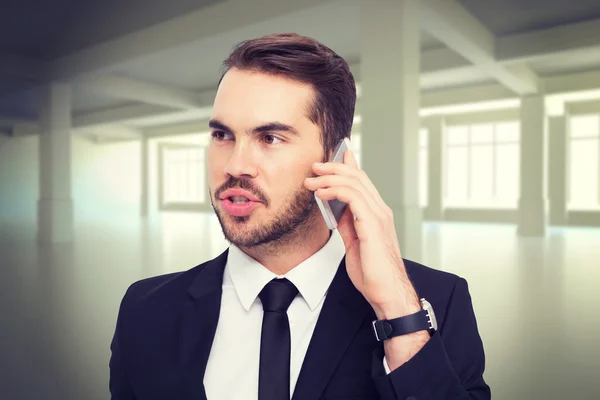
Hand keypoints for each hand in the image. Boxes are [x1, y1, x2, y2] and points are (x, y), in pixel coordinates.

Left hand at [304, 148, 420, 318]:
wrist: (387, 292)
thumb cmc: (373, 273)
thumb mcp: (355, 243)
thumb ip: (347, 224)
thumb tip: (335, 208)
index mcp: (378, 214)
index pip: (363, 182)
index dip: (347, 167)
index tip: (331, 160)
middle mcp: (380, 211)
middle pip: (358, 177)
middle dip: (334, 168)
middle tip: (315, 166)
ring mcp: (378, 216)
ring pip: (354, 183)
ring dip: (329, 178)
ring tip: (311, 181)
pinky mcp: (373, 225)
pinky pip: (353, 198)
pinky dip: (335, 191)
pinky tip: (321, 194)